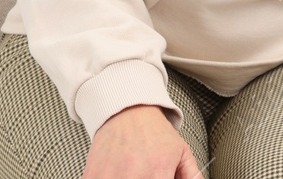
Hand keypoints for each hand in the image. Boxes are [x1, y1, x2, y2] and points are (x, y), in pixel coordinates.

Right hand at [83, 104, 201, 178]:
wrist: (127, 111)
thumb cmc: (154, 133)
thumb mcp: (181, 151)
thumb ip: (191, 175)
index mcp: (158, 173)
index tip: (161, 178)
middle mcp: (133, 177)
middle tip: (147, 173)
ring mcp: (110, 177)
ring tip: (132, 171)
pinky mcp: (92, 176)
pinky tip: (117, 172)